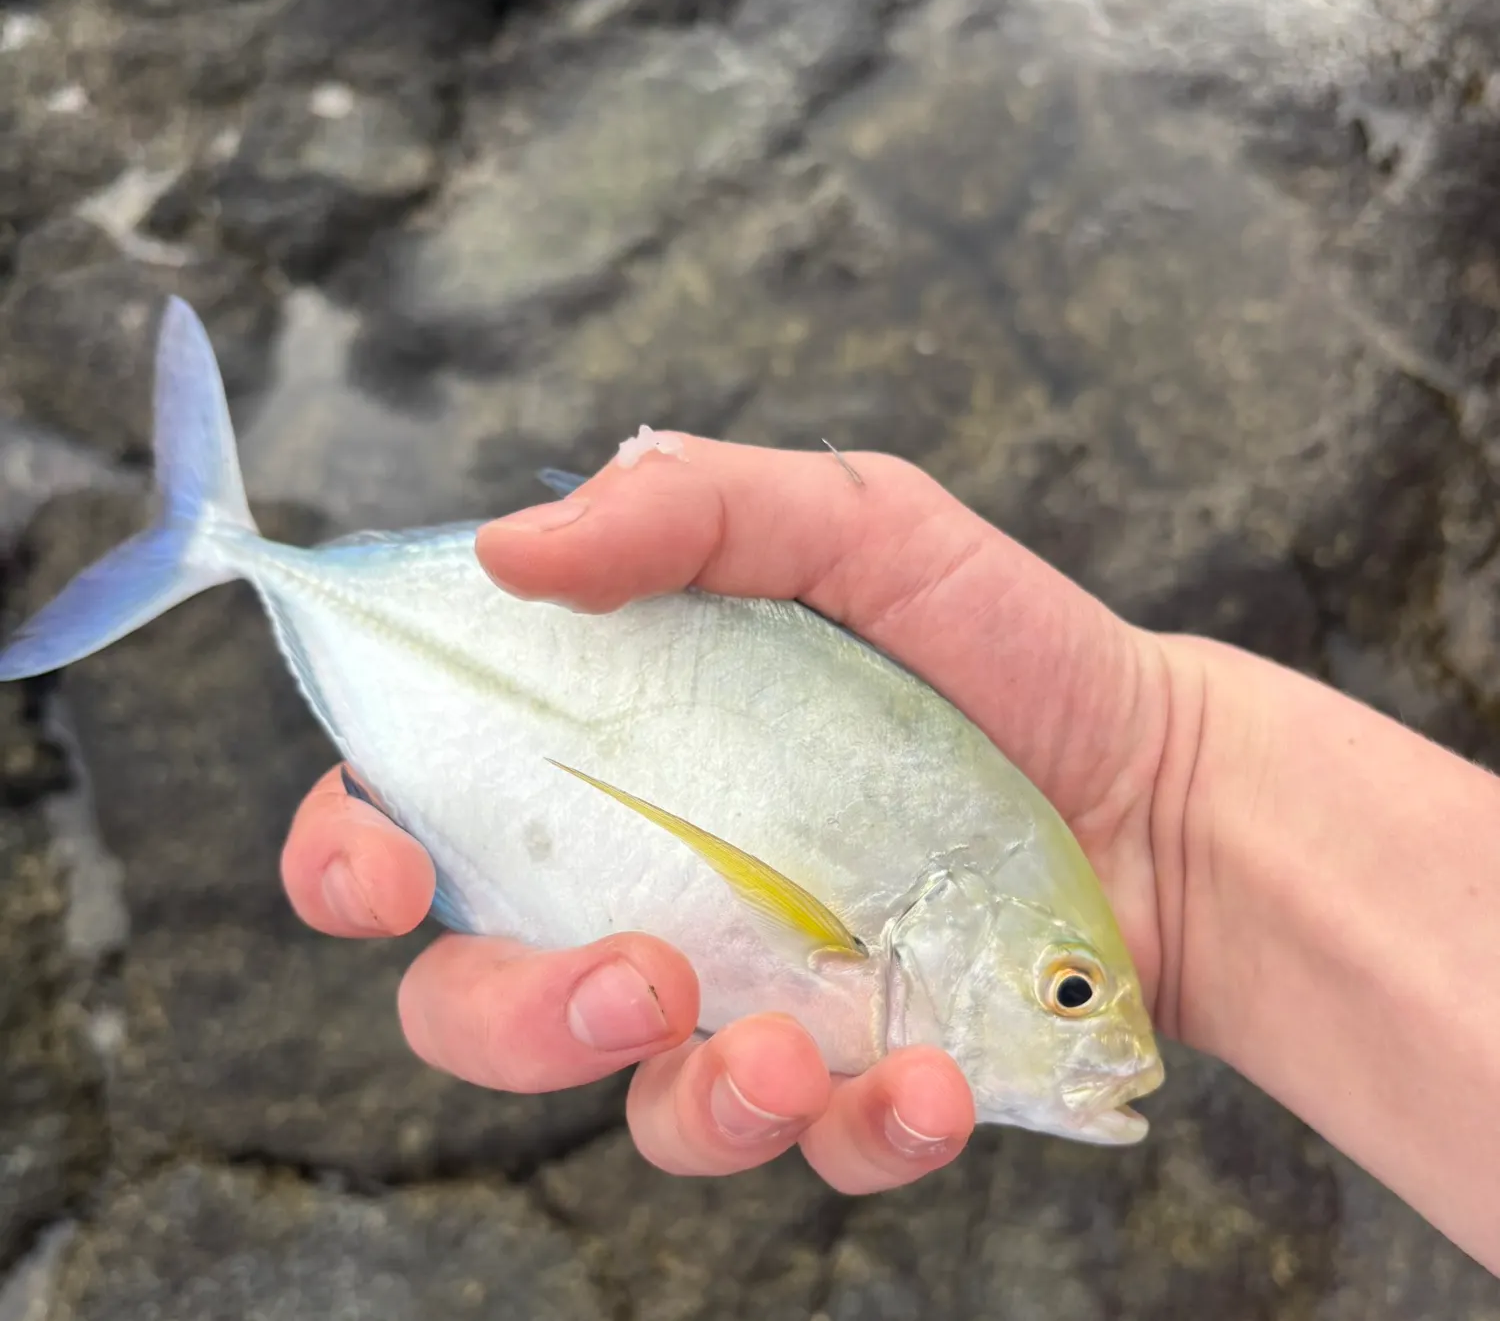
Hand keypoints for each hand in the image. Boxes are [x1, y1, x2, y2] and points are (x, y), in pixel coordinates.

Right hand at [280, 439, 1181, 1191]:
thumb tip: (511, 545)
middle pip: (483, 1000)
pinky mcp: (858, 1076)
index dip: (355, 853)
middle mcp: (659, 886)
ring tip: (795, 1058)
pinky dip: (861, 1135)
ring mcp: (753, 995)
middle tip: (630, 979)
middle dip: (511, 1020)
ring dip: (692, 1104)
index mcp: (620, 758)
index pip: (425, 814)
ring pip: (639, 1106)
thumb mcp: (854, 522)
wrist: (1157, 774)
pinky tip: (933, 1079)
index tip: (383, 869)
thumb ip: (690, 508)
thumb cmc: (994, 640)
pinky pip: (814, 1152)